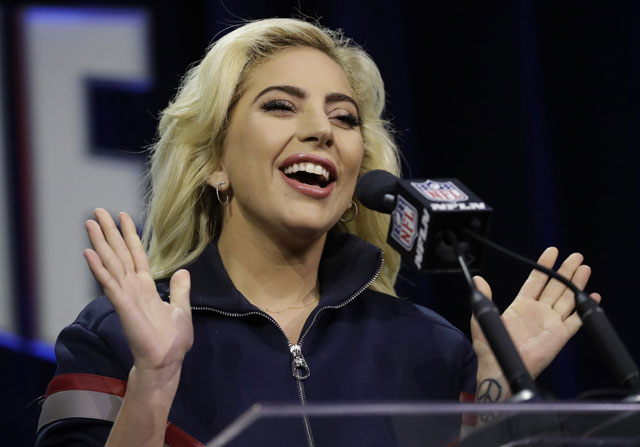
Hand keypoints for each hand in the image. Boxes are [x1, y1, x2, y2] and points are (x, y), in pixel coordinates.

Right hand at [83, 209, 192, 382]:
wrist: (166, 361)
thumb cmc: (172, 340)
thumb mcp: (181, 309)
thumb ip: (179, 290)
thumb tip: (183, 272)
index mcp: (146, 286)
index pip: (136, 254)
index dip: (130, 235)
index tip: (123, 216)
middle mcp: (133, 287)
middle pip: (119, 253)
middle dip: (109, 231)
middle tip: (97, 211)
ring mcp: (126, 295)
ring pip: (111, 263)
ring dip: (100, 243)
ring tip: (90, 223)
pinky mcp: (123, 305)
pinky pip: (109, 283)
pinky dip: (98, 268)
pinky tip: (88, 252)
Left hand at [472, 247, 600, 392]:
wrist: (500, 368)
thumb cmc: (490, 346)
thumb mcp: (483, 317)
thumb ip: (484, 297)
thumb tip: (477, 280)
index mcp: (521, 306)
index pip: (536, 280)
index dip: (544, 266)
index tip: (552, 252)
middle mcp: (538, 312)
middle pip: (555, 287)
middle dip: (565, 271)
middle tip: (575, 256)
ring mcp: (550, 322)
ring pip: (567, 298)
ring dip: (576, 283)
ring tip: (584, 268)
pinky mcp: (560, 335)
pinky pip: (576, 320)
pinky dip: (585, 308)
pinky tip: (593, 296)